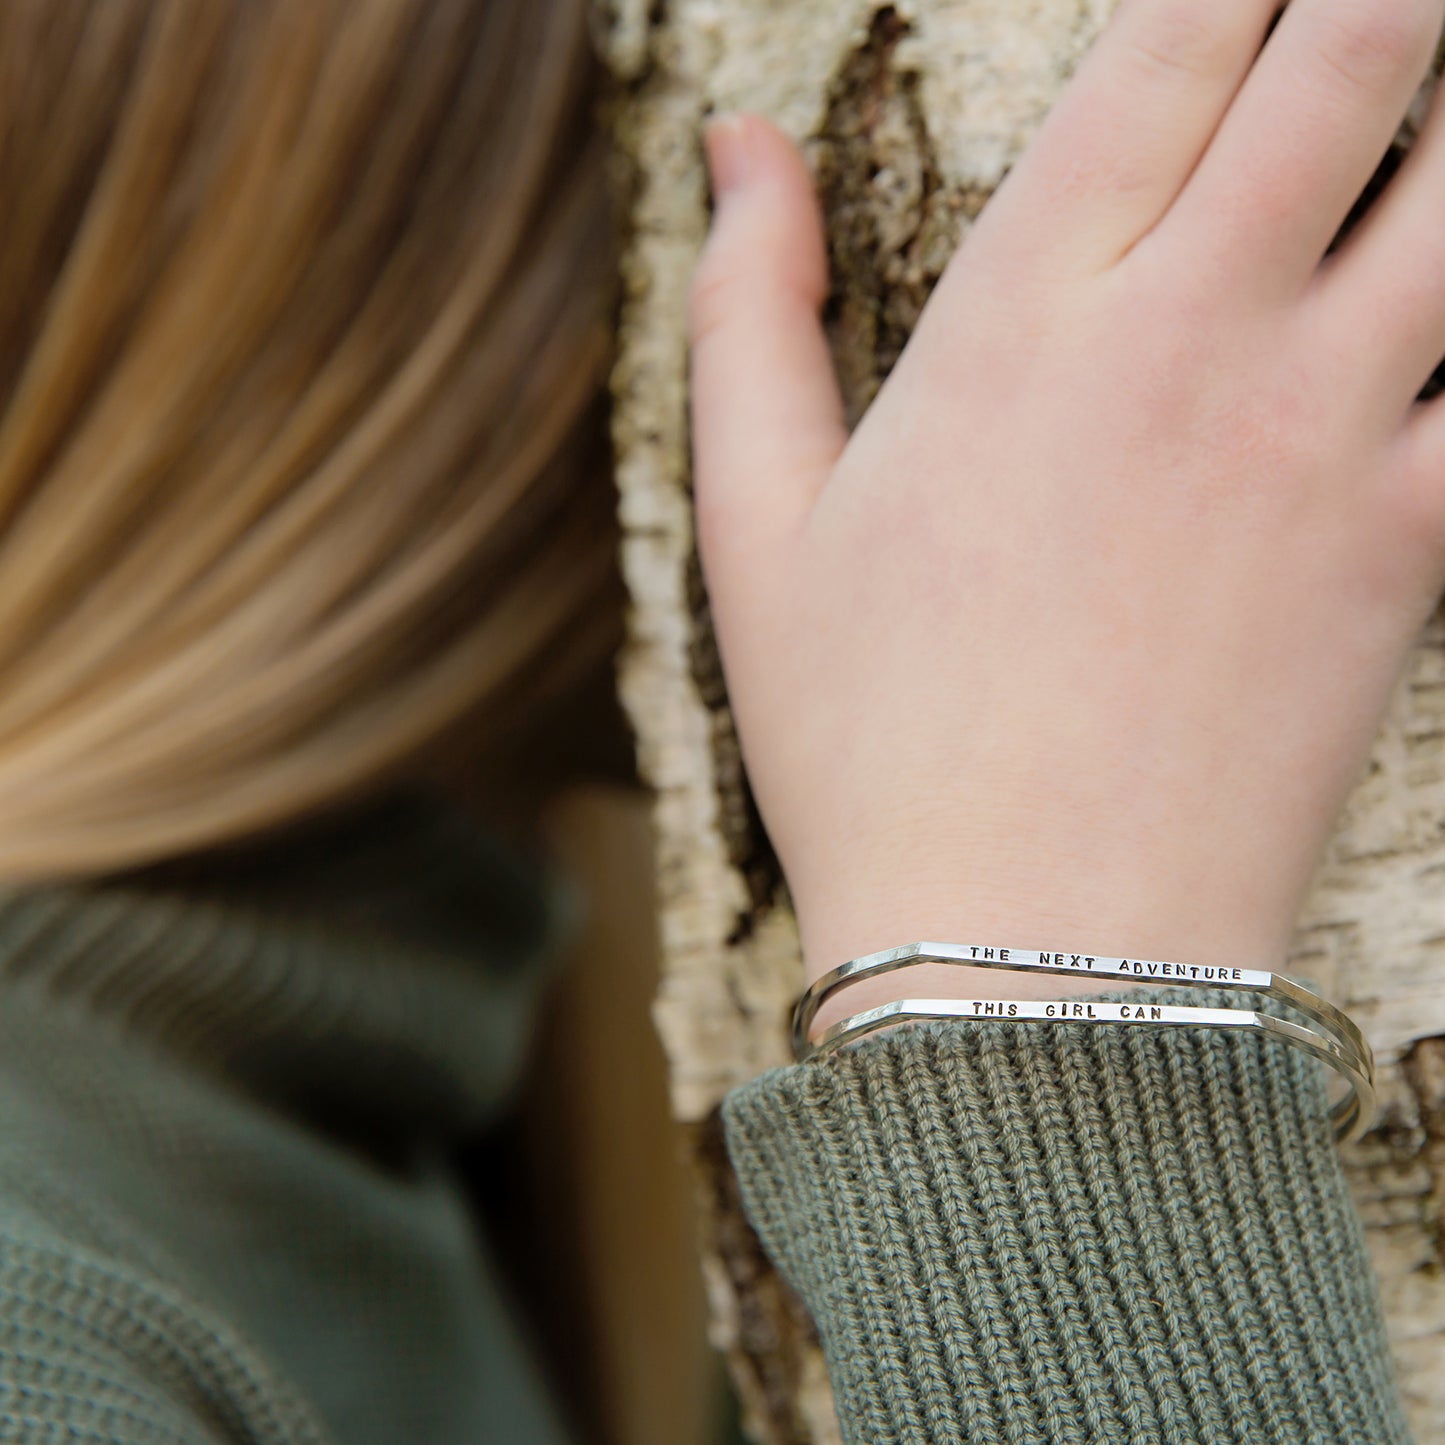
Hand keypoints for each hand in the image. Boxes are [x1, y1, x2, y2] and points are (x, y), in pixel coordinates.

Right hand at [688, 0, 1444, 1003]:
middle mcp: (1195, 340)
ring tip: (1416, 133)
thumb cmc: (864, 743)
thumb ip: (747, 306)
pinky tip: (1444, 307)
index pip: (1178, 35)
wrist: (1025, 955)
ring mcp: (1330, 439)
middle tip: (1362, 13)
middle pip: (1367, 47)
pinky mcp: (1415, 548)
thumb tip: (734, 143)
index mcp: (1022, 317)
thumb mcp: (754, 527)